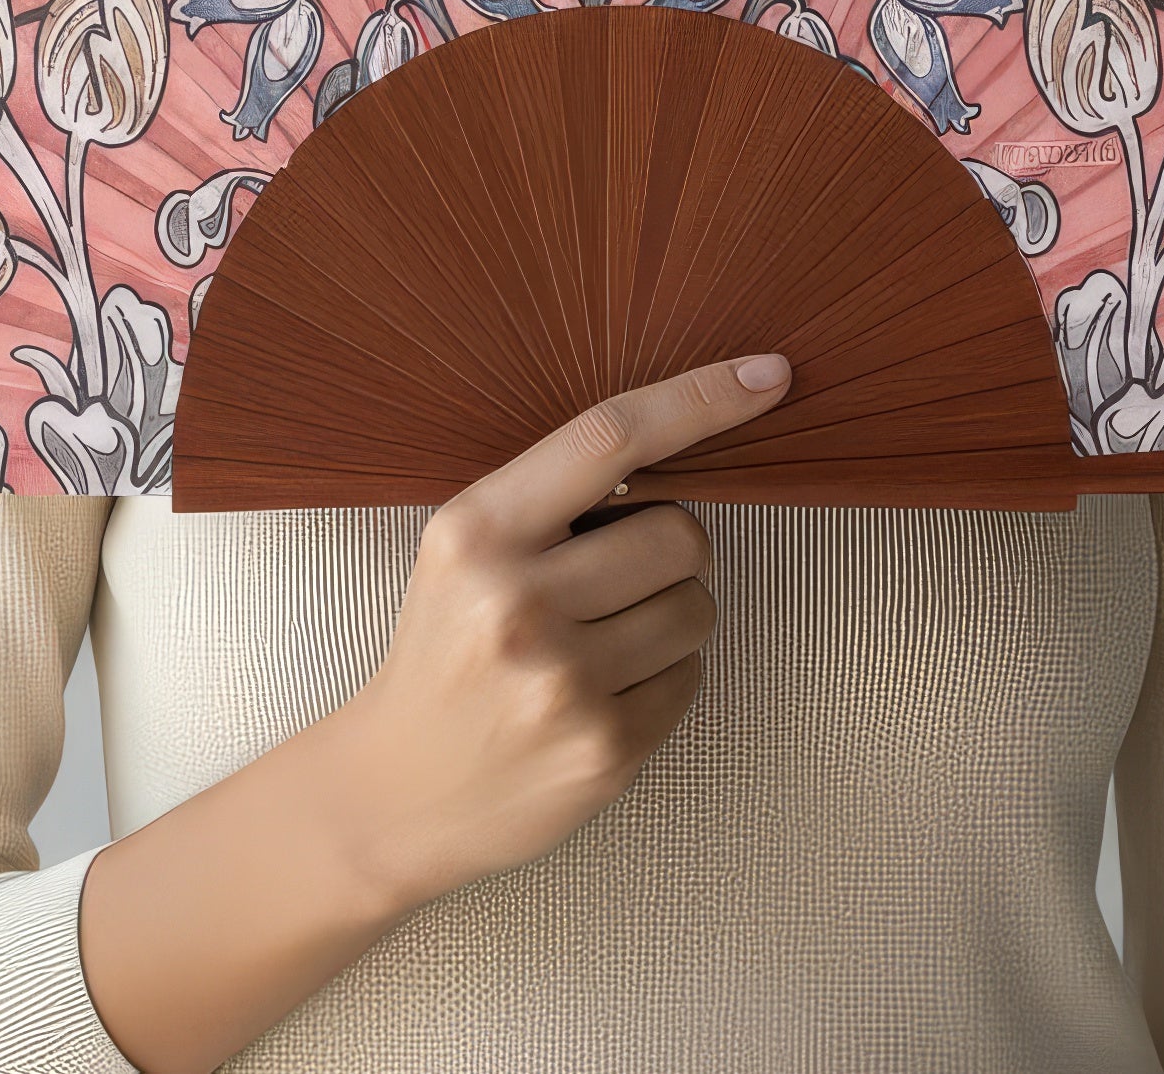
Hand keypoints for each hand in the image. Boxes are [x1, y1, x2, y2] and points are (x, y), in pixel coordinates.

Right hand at [319, 352, 793, 910]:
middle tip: (619, 578)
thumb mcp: (464, 550)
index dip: (701, 399)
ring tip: (602, 642)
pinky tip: (603, 694)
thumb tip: (684, 444)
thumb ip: (552, 499)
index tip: (768, 375)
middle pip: (679, 532)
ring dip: (672, 616)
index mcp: (478, 531)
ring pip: (697, 607)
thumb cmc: (446, 648)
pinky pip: (692, 678)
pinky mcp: (603, 751)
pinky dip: (665, 677)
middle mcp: (517, 602)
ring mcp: (563, 683)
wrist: (395, 789)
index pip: (610, 437)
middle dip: (673, 548)